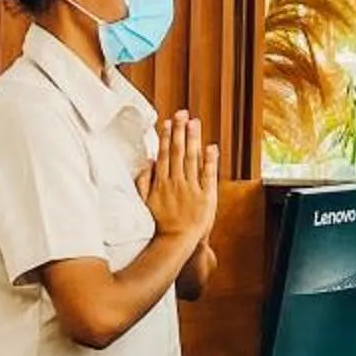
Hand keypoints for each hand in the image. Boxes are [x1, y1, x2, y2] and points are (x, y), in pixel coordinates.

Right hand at [140, 111, 218, 249]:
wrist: (177, 243)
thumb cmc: (161, 224)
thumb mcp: (145, 203)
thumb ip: (144, 182)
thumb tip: (146, 162)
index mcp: (162, 183)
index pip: (164, 155)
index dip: (166, 137)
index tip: (168, 122)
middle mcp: (176, 183)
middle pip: (177, 152)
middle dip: (180, 131)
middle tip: (182, 113)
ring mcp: (192, 188)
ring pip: (192, 159)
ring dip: (193, 139)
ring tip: (194, 122)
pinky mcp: (206, 196)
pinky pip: (208, 175)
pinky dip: (210, 160)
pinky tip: (211, 146)